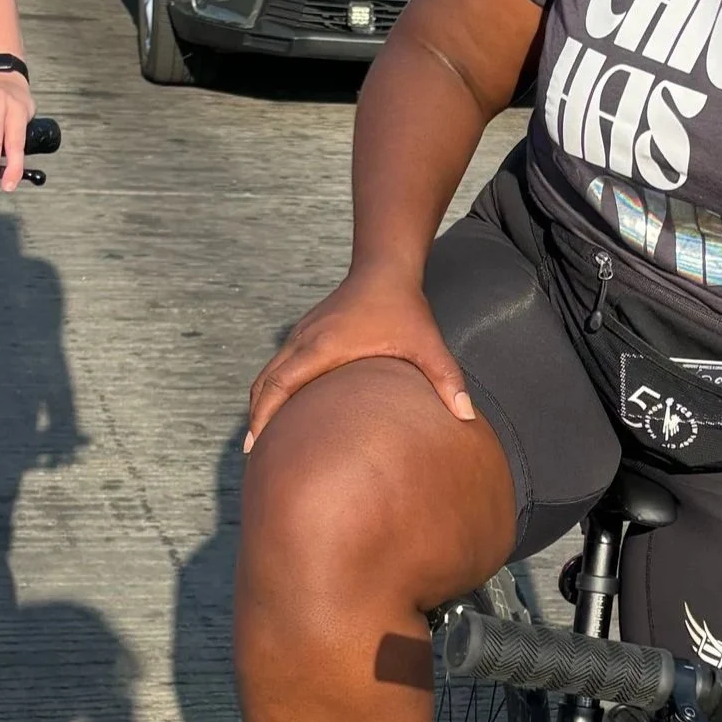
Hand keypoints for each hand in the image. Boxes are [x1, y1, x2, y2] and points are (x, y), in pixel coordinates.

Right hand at [244, 267, 475, 451]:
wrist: (385, 268)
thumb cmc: (404, 307)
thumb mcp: (428, 344)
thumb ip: (446, 379)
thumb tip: (467, 416)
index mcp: (323, 347)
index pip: (279, 384)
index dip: (264, 416)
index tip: (257, 446)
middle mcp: (304, 340)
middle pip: (265, 383)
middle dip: (257, 417)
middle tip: (254, 453)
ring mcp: (301, 335)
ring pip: (268, 373)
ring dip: (262, 403)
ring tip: (263, 438)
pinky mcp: (304, 334)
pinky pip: (278, 365)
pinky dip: (272, 388)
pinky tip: (281, 409)